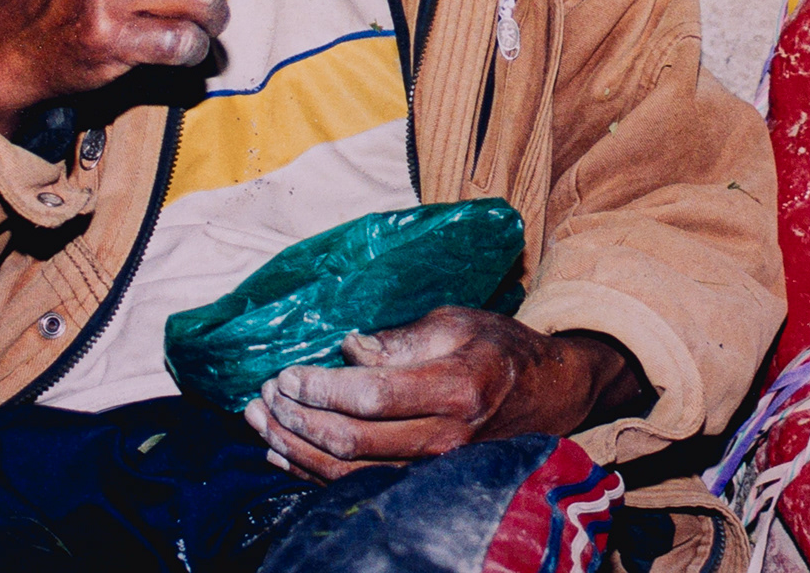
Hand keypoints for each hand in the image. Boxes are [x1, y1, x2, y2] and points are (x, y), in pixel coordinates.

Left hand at [242, 306, 642, 480]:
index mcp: (457, 388)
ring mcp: (435, 468)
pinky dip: (312, 473)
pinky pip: (358, 486)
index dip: (322, 388)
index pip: (373, 396)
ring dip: (296, 448)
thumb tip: (348, 348)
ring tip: (261, 422)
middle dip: (298, 418)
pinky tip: (282, 452)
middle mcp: (447, 437)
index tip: (288, 374)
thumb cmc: (500, 349)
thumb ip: (400, 339)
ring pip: (348, 473)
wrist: (548, 394)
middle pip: (353, 441)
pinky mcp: (424, 481)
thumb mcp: (457, 323)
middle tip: (265, 395)